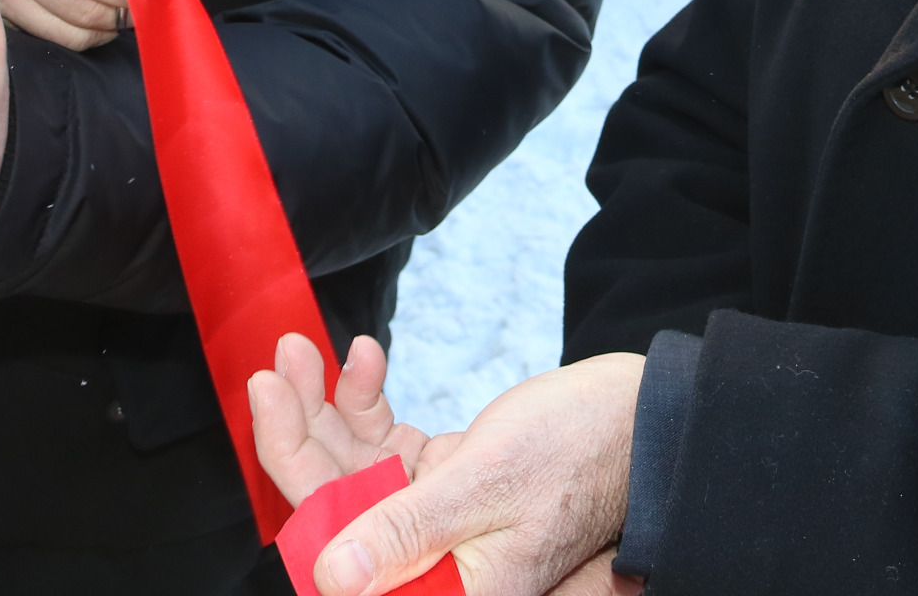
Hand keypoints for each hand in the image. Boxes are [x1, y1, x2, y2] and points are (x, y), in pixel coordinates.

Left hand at [301, 352, 645, 595]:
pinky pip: (385, 448)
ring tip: (308, 345)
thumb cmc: (587, 449)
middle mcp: (432, 562)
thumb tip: (331, 577)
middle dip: (302, 425)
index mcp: (446, 586)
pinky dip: (369, 403)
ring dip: (328, 407)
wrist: (648, 417)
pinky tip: (370, 357)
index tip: (268, 394)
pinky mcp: (445, 483)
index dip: (292, 465)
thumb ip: (409, 530)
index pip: (336, 538)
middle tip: (282, 357)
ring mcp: (434, 518)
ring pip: (352, 468)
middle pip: (335, 499)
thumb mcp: (492, 483)